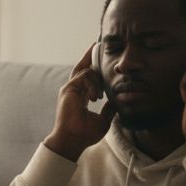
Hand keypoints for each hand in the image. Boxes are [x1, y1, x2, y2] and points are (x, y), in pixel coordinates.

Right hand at [44, 44, 117, 161]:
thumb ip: (109, 108)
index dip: (94, 67)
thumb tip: (118, 101)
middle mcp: (73, 90)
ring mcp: (69, 89)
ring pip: (86, 72)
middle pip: (82, 68)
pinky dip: (92, 85)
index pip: (87, 77)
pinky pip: (83, 77)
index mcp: (80, 96)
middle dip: (90, 56)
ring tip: (99, 97)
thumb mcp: (104, 119)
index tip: (101, 58)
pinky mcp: (68, 90)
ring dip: (97, 82)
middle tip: (97, 44)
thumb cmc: (86, 134)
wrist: (73, 140)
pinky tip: (95, 97)